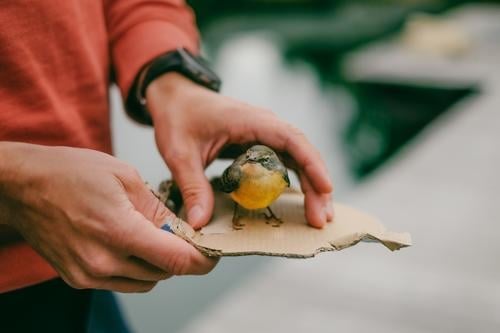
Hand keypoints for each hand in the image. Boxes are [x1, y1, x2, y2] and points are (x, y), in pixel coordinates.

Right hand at [0, 143, 215, 291]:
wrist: (23, 186)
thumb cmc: (70, 173)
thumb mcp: (125, 177)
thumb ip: (158, 210)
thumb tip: (184, 230)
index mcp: (118, 231)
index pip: (176, 260)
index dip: (202, 259)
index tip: (213, 252)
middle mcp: (102, 262)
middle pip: (164, 272)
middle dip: (181, 256)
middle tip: (185, 235)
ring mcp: (88, 274)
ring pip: (146, 281)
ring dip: (159, 263)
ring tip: (154, 235)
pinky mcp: (78, 279)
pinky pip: (123, 282)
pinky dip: (136, 267)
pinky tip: (132, 243)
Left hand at [147, 73, 333, 228]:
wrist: (175, 97)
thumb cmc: (178, 117)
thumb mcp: (180, 153)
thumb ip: (192, 186)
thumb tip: (200, 223)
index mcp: (250, 121)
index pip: (292, 140)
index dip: (312, 164)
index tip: (325, 188)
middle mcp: (264, 126)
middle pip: (302, 153)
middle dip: (316, 185)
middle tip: (320, 219)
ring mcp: (264, 134)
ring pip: (298, 159)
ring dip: (310, 186)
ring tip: (318, 216)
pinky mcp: (259, 144)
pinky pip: (285, 162)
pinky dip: (296, 181)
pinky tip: (300, 202)